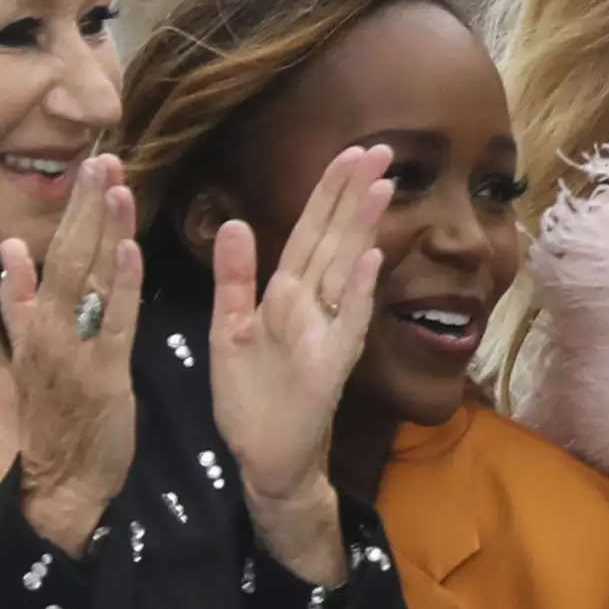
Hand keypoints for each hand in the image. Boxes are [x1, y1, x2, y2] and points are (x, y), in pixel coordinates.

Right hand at [0, 153, 144, 554]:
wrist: (62, 481)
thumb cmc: (55, 419)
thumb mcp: (27, 356)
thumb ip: (18, 302)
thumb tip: (11, 247)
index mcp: (31, 322)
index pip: (50, 253)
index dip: (69, 209)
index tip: (85, 166)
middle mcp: (46, 328)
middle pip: (67, 254)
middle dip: (86, 204)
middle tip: (105, 156)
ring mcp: (73, 349)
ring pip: (88, 279)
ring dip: (103, 229)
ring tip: (116, 182)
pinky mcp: (103, 373)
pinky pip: (113, 320)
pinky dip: (120, 283)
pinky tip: (128, 247)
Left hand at [212, 144, 396, 581]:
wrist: (264, 460)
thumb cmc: (249, 398)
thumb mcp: (227, 329)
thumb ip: (233, 278)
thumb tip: (233, 222)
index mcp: (283, 294)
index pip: (308, 231)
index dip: (328, 190)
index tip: (352, 149)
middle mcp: (309, 308)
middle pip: (332, 240)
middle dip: (353, 194)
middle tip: (380, 148)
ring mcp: (323, 335)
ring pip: (343, 271)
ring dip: (362, 229)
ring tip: (382, 186)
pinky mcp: (328, 368)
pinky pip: (346, 325)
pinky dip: (358, 294)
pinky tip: (371, 260)